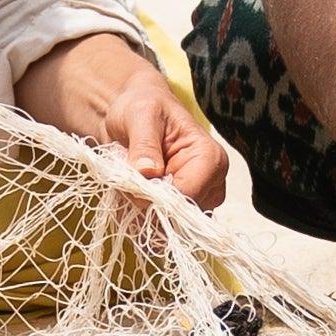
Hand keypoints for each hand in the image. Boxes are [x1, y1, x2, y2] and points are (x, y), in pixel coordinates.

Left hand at [18, 34, 227, 208]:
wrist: (133, 113)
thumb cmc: (142, 107)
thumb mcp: (140, 116)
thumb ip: (144, 143)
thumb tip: (148, 172)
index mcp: (209, 158)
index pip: (188, 195)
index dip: (156, 197)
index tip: (131, 184)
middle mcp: (211, 184)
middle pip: (180, 216)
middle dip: (146, 205)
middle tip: (125, 181)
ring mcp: (198, 200)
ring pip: (168, 226)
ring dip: (141, 212)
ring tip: (127, 184)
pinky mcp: (181, 210)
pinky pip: (160, 228)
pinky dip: (139, 217)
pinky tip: (129, 194)